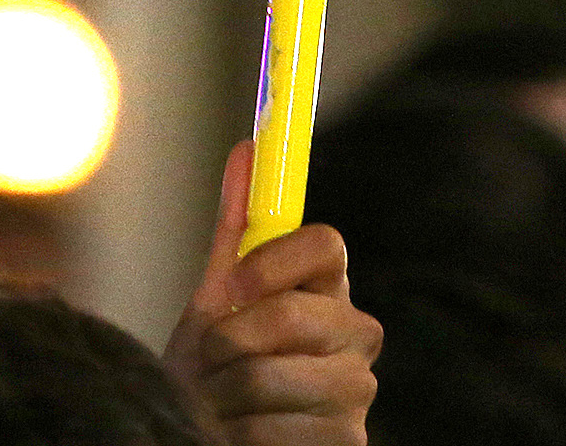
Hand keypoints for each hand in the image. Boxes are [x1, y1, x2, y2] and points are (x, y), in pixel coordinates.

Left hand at [165, 142, 381, 445]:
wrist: (207, 436)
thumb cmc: (215, 368)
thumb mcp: (218, 300)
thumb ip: (237, 231)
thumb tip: (246, 148)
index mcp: (330, 289)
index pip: (326, 243)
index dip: (270, 262)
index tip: (225, 289)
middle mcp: (357, 335)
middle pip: (291, 314)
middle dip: (227, 344)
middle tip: (207, 365)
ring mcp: (357, 394)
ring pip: (271, 378)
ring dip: (224, 397)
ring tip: (218, 406)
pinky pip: (276, 432)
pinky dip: (240, 437)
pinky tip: (240, 437)